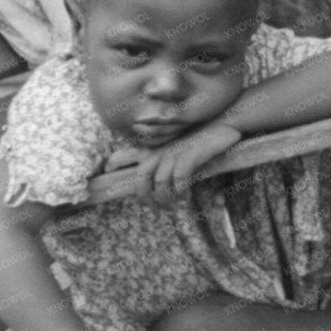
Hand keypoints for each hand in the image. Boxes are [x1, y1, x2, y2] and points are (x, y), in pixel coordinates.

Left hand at [106, 122, 244, 199]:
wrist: (224, 123)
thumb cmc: (203, 136)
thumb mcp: (181, 146)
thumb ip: (168, 158)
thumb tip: (160, 178)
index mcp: (157, 148)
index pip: (127, 154)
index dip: (115, 164)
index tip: (106, 172)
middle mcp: (163, 150)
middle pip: (143, 175)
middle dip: (144, 195)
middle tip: (153, 208)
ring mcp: (176, 152)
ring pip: (161, 180)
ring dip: (164, 197)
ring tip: (171, 207)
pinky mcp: (191, 154)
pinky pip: (180, 177)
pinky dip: (181, 190)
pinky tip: (185, 196)